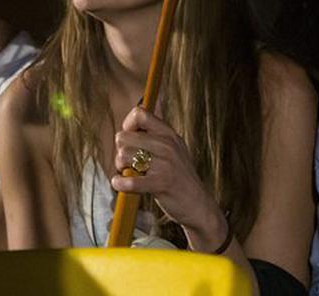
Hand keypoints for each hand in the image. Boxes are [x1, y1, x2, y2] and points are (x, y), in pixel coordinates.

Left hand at [110, 106, 227, 249]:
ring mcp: (165, 164)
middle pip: (123, 136)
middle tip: (128, 163)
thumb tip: (134, 115)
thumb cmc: (179, 176)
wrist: (198, 205)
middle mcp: (167, 145)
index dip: (127, 126)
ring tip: (130, 173)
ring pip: (123, 156)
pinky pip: (130, 181)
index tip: (129, 141)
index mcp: (169, 133)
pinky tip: (122, 184)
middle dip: (119, 150)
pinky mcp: (161, 183)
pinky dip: (120, 183)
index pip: (139, 114)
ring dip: (120, 167)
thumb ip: (155, 134)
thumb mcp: (173, 148)